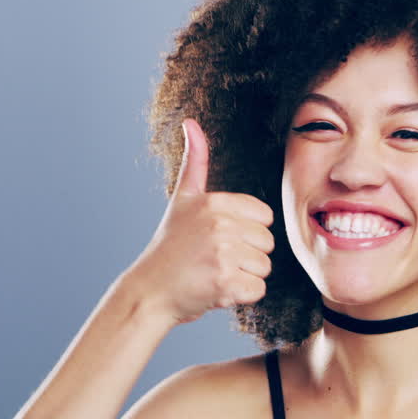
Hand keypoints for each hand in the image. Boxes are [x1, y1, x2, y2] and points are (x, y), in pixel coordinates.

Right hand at [128, 119, 275, 324]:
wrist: (149, 291)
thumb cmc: (170, 247)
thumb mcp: (182, 200)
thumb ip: (195, 163)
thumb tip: (191, 123)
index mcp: (215, 202)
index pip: (264, 217)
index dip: (246, 231)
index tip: (218, 238)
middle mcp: (220, 225)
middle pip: (267, 243)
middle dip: (246, 256)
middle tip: (214, 259)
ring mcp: (223, 254)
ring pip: (264, 267)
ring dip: (243, 277)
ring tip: (213, 273)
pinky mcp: (225, 283)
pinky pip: (257, 290)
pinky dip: (240, 296)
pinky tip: (216, 289)